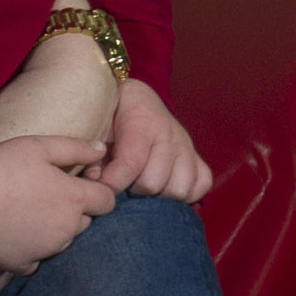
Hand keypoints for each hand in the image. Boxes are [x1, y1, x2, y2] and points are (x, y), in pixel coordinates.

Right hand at [0, 134, 117, 273]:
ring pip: (62, 240)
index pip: (108, 201)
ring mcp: (47, 250)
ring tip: (25, 211)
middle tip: (43, 194)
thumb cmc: (3, 167)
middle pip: (84, 221)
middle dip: (72, 209)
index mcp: (75, 199)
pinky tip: (13, 231)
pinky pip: (37, 257)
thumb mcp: (39, 146)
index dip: (97, 190)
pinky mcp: (25, 263)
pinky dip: (30, 247)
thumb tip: (102, 151)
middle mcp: (68, 229)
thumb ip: (76, 149)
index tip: (77, 183)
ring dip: (52, 228)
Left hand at [96, 79, 211, 200]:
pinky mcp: (199, 158)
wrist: (136, 99)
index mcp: (142, 124)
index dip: (112, 182)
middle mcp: (170, 135)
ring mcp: (187, 147)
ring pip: (179, 190)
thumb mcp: (97, 128)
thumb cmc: (112, 117)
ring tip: (144, 187)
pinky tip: (166, 187)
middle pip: (153, 183)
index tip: (101, 186)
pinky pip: (202, 185)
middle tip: (124, 183)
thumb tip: (96, 180)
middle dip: (133, 190)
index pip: (131, 163)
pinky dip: (186, 194)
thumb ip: (93, 155)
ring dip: (158, 195)